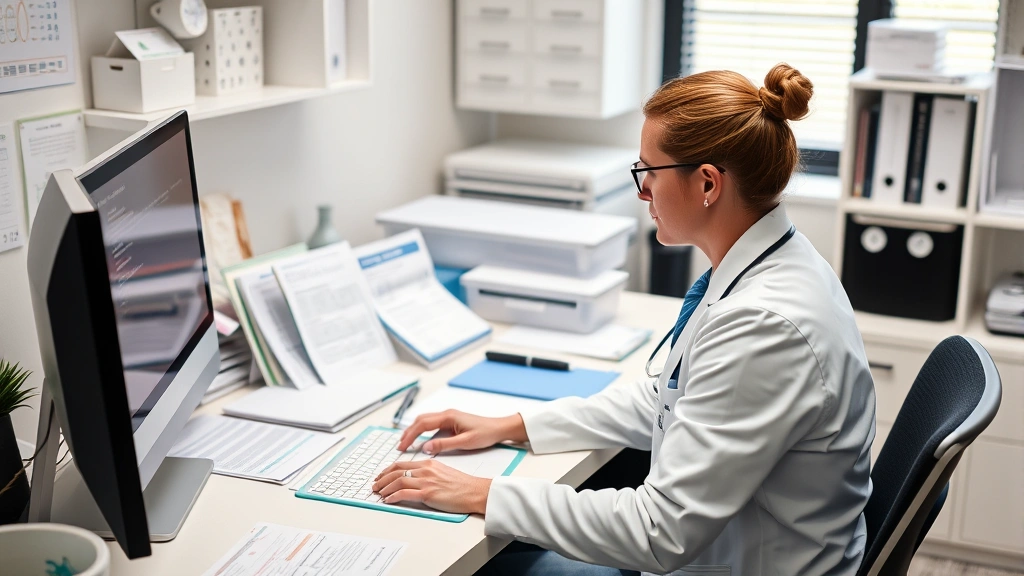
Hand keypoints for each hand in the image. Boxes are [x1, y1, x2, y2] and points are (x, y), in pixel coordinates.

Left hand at [372, 459, 490, 514]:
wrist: (475, 491)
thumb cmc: (462, 485)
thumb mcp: (443, 472)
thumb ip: (428, 473)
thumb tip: (415, 479)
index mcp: (429, 463)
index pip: (402, 464)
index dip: (388, 470)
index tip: (381, 476)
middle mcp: (425, 470)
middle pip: (396, 471)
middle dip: (382, 479)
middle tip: (375, 485)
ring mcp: (426, 482)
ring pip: (398, 482)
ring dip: (385, 488)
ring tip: (379, 493)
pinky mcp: (428, 494)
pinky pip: (404, 494)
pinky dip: (393, 497)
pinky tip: (388, 500)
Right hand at [397, 410, 526, 453]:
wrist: (499, 428)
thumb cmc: (485, 434)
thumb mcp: (465, 442)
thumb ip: (444, 444)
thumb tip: (425, 448)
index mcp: (448, 417)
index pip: (422, 424)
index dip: (410, 435)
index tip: (402, 446)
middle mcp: (446, 414)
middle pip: (420, 420)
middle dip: (408, 432)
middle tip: (400, 446)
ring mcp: (448, 416)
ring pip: (425, 421)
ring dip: (414, 430)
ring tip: (406, 443)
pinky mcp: (451, 421)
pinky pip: (432, 424)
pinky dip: (422, 430)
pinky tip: (420, 439)